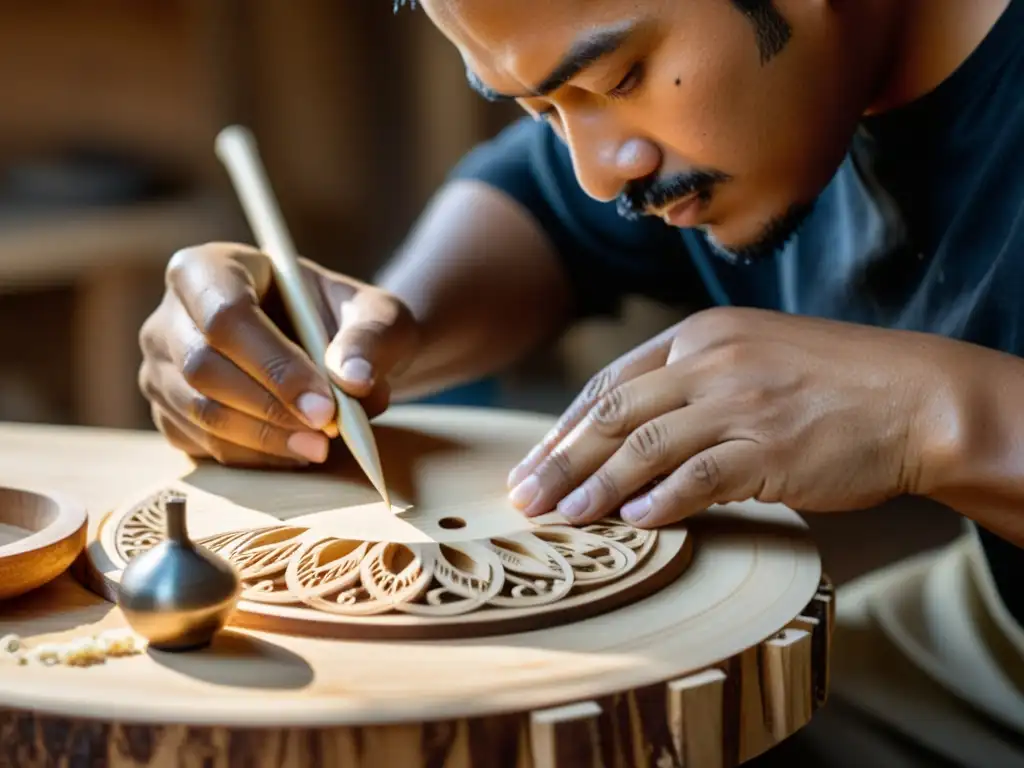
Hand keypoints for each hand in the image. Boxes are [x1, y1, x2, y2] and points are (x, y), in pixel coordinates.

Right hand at [138, 242, 417, 466]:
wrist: (335, 353)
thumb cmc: (350, 322)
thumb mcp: (377, 316)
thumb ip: (371, 338)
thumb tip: (352, 380)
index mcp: (211, 267)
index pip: (225, 315)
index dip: (273, 364)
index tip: (324, 405)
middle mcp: (170, 314)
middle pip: (202, 366)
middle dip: (269, 407)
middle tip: (327, 431)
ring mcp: (162, 366)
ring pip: (199, 411)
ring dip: (263, 438)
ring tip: (320, 447)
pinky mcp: (170, 412)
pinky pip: (202, 444)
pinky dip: (253, 457)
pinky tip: (295, 453)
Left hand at [507, 307, 947, 526]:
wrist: (915, 396)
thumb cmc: (831, 383)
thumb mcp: (752, 357)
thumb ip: (692, 383)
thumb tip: (631, 435)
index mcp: (701, 336)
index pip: (611, 382)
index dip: (565, 426)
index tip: (535, 461)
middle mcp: (712, 363)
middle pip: (613, 414)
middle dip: (560, 459)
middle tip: (524, 496)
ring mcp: (741, 405)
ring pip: (645, 447)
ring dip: (596, 486)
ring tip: (562, 517)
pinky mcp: (771, 450)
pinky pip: (699, 478)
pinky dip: (661, 502)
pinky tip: (632, 523)